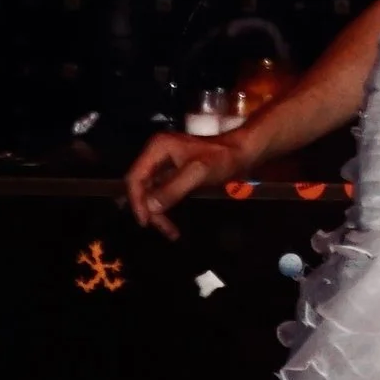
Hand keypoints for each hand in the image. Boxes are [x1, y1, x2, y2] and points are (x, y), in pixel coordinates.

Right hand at [126, 127, 249, 236]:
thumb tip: (150, 207)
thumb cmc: (223, 158)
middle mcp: (157, 153)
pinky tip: (172, 223)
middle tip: (162, 229)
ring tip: (170, 232)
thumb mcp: (198, 173)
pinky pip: (163, 192)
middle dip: (149, 209)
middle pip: (142, 186)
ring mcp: (165, 162)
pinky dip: (166, 207)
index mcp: (158, 148)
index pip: (135, 177)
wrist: (243, 151)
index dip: (137, 201)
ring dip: (158, 212)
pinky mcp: (174, 171)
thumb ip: (173, 188)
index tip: (145, 222)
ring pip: (152, 192)